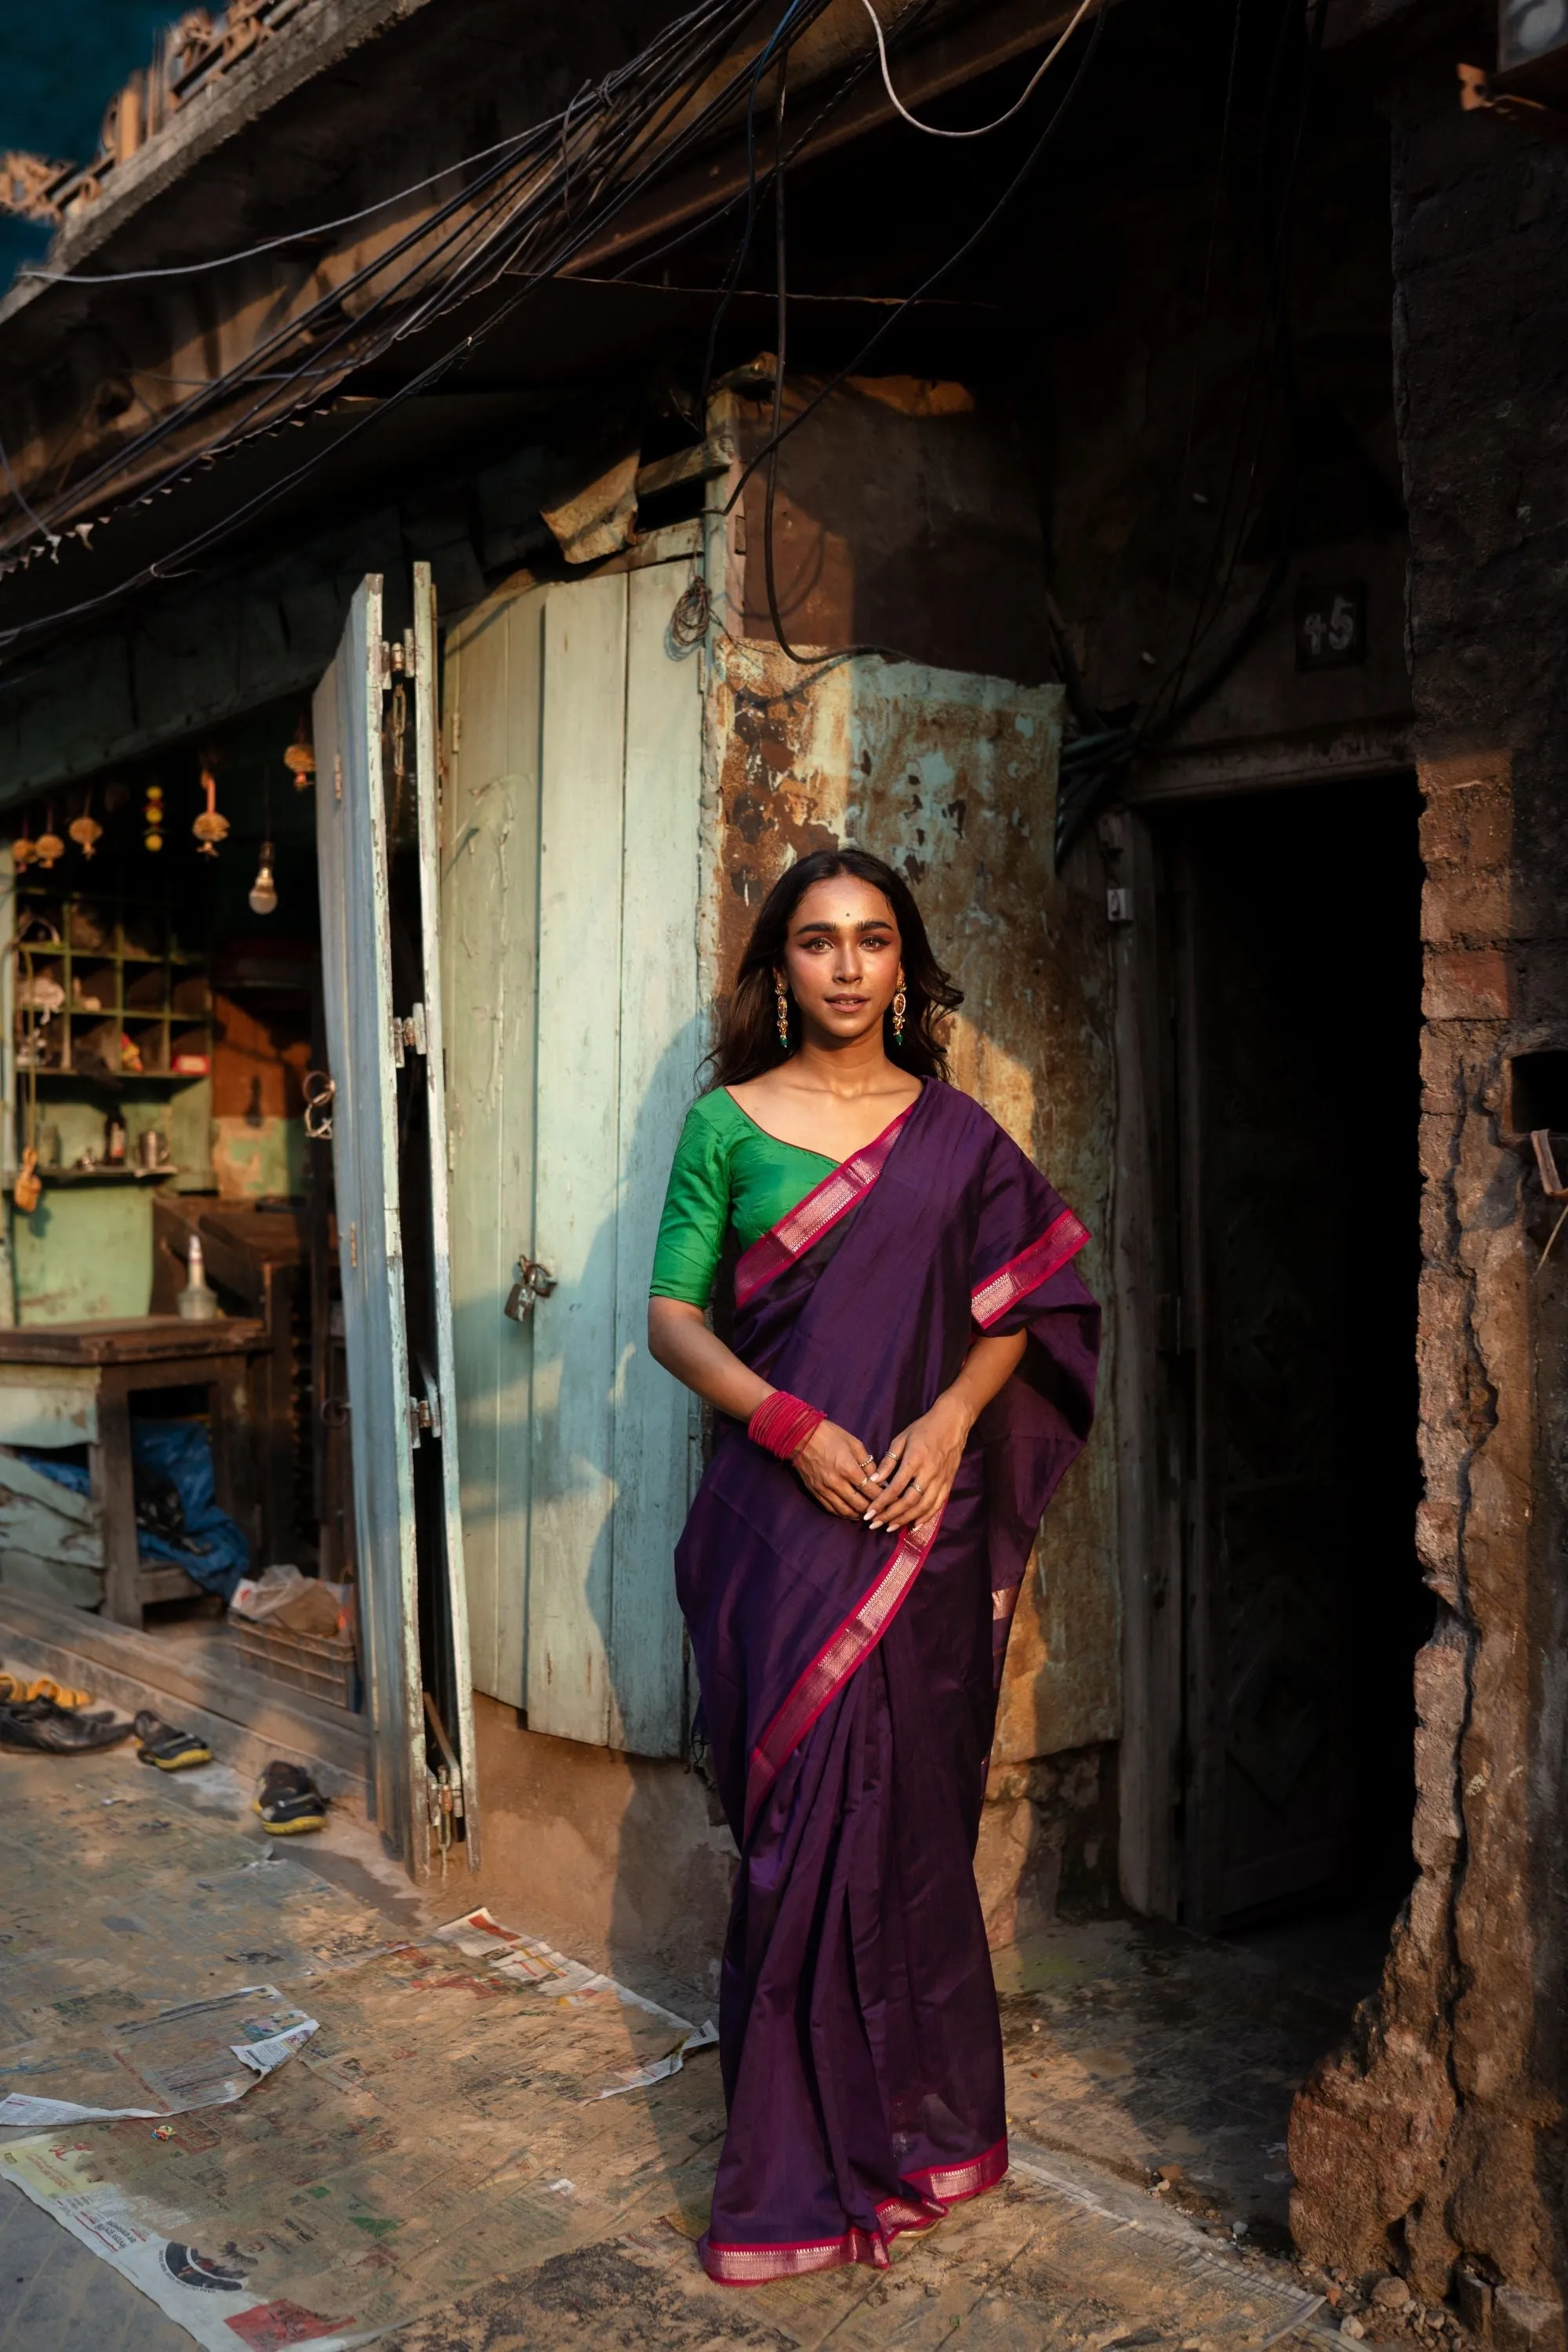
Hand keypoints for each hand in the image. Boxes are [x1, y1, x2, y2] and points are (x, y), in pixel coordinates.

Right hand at [792, 1418, 882, 1517]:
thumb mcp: (854, 1443)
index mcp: (849, 1469)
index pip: (871, 1490)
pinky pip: (832, 1509)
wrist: (800, 1435)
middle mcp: (837, 1483)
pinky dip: (844, 1514)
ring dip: (859, 1514)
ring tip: (869, 1514)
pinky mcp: (816, 1492)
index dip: (883, 1497)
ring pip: (846, 1511)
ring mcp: (825, 1490)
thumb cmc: (830, 1435)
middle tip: (882, 1509)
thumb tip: (876, 1477)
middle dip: (873, 1508)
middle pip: (860, 1504)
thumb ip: (867, 1462)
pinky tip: (852, 1513)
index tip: (891, 1498)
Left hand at [865, 1393, 971, 1535]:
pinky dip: (926, 1517)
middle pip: (908, 1501)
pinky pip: (938, 1505)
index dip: (881, 1503)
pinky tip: (914, 1525)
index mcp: (915, 1460)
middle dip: (890, 1516)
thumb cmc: (923, 1429)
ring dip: (905, 1520)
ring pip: (923, 1507)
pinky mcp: (948, 1483)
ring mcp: (941, 1479)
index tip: (869, 1513)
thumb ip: (888, 1461)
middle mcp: (929, 1473)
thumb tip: (874, 1480)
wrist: (952, 1423)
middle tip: (875, 1525)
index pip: (895, 1487)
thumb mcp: (901, 1439)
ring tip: (890, 1528)